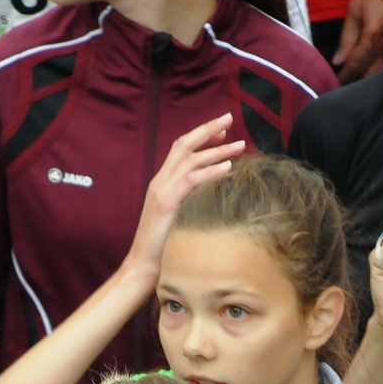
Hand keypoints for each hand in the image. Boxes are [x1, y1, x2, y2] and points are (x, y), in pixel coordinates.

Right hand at [123, 114, 247, 277]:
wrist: (143, 265)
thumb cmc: (163, 246)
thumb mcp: (177, 217)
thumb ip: (188, 201)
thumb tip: (210, 194)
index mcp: (162, 182)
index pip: (181, 149)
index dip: (201, 136)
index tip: (222, 129)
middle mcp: (160, 181)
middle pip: (184, 145)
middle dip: (208, 129)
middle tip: (229, 118)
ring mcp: (162, 191)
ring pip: (191, 160)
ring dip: (217, 150)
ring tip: (239, 144)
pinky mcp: (168, 204)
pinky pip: (191, 182)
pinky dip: (210, 172)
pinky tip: (227, 168)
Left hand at [334, 0, 382, 82]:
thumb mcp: (356, 9)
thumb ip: (346, 37)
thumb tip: (337, 60)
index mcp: (373, 40)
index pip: (355, 66)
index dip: (345, 77)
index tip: (336, 83)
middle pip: (370, 75)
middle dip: (357, 79)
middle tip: (347, 81)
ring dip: (371, 76)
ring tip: (360, 77)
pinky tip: (376, 68)